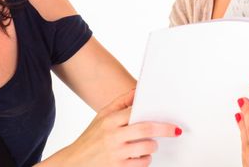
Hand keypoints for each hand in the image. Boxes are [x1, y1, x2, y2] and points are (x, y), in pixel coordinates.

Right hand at [63, 89, 180, 166]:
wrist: (74, 162)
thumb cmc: (90, 138)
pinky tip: (142, 156)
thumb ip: (120, 102)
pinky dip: (146, 159)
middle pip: (146, 130)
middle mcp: (112, 136)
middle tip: (175, 130)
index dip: (153, 112)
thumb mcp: (102, 116)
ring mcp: (116, 153)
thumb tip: (138, 90)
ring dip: (153, 146)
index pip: (136, 112)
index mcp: (109, 120)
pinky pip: (142, 163)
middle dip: (165, 129)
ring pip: (147, 148)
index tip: (167, 114)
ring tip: (150, 145)